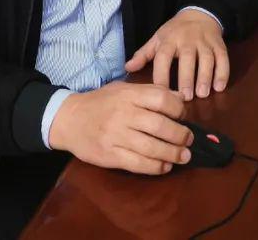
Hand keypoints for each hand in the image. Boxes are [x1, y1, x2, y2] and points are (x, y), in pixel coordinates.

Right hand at [48, 81, 192, 174]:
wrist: (68, 119)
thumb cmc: (100, 102)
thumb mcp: (123, 89)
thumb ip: (151, 92)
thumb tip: (180, 97)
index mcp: (129, 95)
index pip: (162, 99)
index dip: (179, 109)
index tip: (183, 116)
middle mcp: (124, 114)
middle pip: (161, 126)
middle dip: (181, 135)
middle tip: (188, 140)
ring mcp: (116, 136)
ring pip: (152, 148)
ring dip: (173, 154)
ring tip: (183, 156)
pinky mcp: (111, 155)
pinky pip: (139, 164)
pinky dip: (156, 167)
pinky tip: (164, 166)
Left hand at [124, 9, 228, 100]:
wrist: (199, 14)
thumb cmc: (174, 32)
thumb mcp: (157, 39)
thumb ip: (144, 54)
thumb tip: (127, 68)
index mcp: (169, 40)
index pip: (163, 56)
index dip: (161, 74)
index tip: (161, 92)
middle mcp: (187, 40)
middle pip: (188, 58)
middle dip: (187, 77)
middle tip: (186, 97)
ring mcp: (205, 42)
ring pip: (207, 58)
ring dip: (206, 76)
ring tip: (203, 94)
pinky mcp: (219, 45)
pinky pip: (223, 58)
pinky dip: (223, 72)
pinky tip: (219, 87)